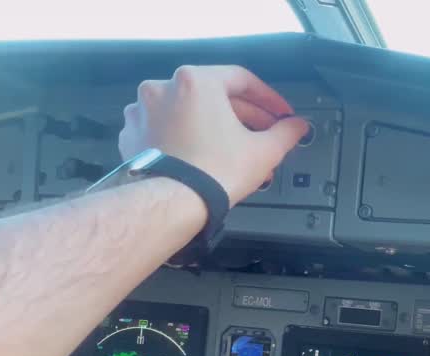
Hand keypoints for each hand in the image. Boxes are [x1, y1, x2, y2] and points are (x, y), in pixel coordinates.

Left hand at [118, 65, 308, 205]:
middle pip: (214, 96)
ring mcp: (143, 111)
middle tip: (262, 135)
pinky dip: (185, 139)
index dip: (268, 98)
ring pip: (189, 112)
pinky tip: (202, 157)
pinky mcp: (131, 134)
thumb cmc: (214, 173)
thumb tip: (297, 126)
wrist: (171, 203)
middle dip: (243, 117)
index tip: (279, 113)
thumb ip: (286, 133)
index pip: (242, 79)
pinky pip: (166, 129)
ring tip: (234, 151)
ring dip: (213, 127)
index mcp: (197, 81)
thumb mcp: (265, 151)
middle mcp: (164, 88)